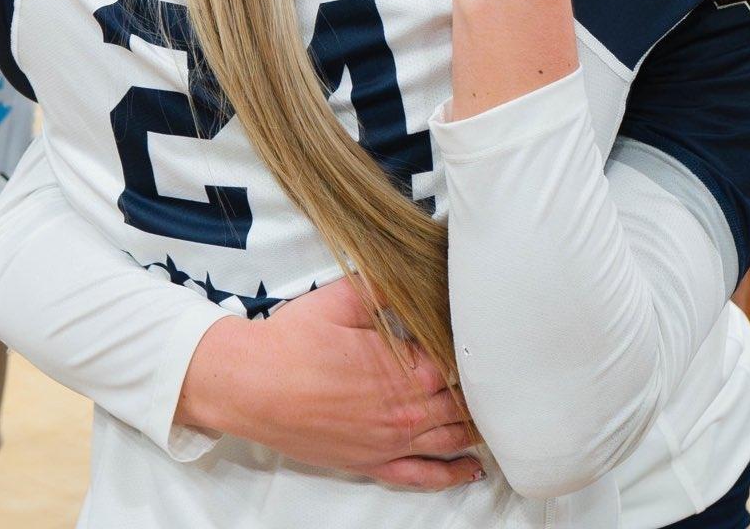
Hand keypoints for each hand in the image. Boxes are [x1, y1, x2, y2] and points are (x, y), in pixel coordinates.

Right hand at [176, 279, 481, 490]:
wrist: (249, 385)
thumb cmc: (291, 342)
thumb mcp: (341, 299)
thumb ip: (384, 288)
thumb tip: (415, 272)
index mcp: (407, 368)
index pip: (460, 361)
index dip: (472, 350)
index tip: (484, 340)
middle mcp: (407, 410)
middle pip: (463, 402)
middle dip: (482, 391)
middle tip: (500, 378)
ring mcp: (392, 441)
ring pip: (451, 438)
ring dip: (476, 428)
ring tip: (496, 418)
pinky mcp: (372, 463)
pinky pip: (423, 476)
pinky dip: (453, 474)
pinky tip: (472, 469)